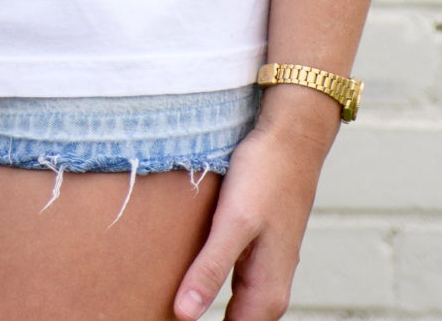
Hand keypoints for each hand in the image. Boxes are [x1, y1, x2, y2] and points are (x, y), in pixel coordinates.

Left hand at [175, 92, 337, 320]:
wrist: (291, 137)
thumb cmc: (266, 176)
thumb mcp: (233, 223)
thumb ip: (211, 270)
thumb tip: (185, 315)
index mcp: (266, 296)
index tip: (158, 318)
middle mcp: (268, 290)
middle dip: (194, 316)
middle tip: (150, 310)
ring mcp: (262, 269)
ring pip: (230, 305)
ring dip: (200, 302)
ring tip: (159, 299)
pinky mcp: (253, 248)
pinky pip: (227, 278)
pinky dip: (206, 281)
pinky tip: (182, 273)